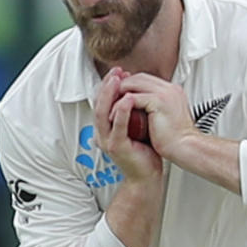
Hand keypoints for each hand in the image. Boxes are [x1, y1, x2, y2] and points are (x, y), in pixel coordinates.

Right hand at [93, 67, 161, 183]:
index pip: (102, 101)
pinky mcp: (116, 147)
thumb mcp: (136, 126)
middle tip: (117, 70)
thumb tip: (137, 92)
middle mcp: (102, 133)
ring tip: (119, 79)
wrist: (147, 175)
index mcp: (106, 128)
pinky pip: (117, 127)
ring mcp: (107, 141)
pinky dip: (122, 112)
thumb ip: (132, 112)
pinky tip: (128, 99)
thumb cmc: (144, 152)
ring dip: (110, 94)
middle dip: (107, 85)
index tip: (120, 72)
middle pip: (99, 104)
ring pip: (103, 113)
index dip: (108, 85)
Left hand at [118, 72, 241, 194]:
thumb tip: (139, 110)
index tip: (117, 95)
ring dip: (118, 95)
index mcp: (171, 91)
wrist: (186, 149)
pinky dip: (121, 106)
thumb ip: (153, 110)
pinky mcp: (159, 101)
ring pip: (133, 85)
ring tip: (108, 108)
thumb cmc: (176, 141)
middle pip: (138, 78)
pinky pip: (133, 98)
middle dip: (120, 86)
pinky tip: (114, 116)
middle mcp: (169, 88)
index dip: (129, 85)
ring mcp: (165, 93)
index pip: (145, 79)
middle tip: (108, 98)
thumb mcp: (163, 120)